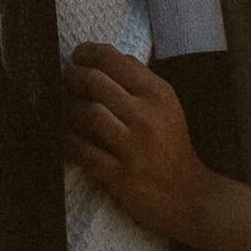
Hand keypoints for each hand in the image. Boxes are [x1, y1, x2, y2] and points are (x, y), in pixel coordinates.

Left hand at [64, 42, 207, 242]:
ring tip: (61, 107)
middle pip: (95, 82)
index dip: (88, 53)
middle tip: (64, 81)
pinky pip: (82, 151)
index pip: (114, 60)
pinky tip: (63, 136)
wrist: (189, 196)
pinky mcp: (120, 176)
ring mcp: (133, 147)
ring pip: (87, 114)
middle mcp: (147, 116)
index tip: (77, 57)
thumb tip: (109, 56)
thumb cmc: (172, 146)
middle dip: (71, 77)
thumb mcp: (168, 106)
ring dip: (67, 107)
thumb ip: (141, 80)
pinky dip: (67, 140)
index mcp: (158, 94)